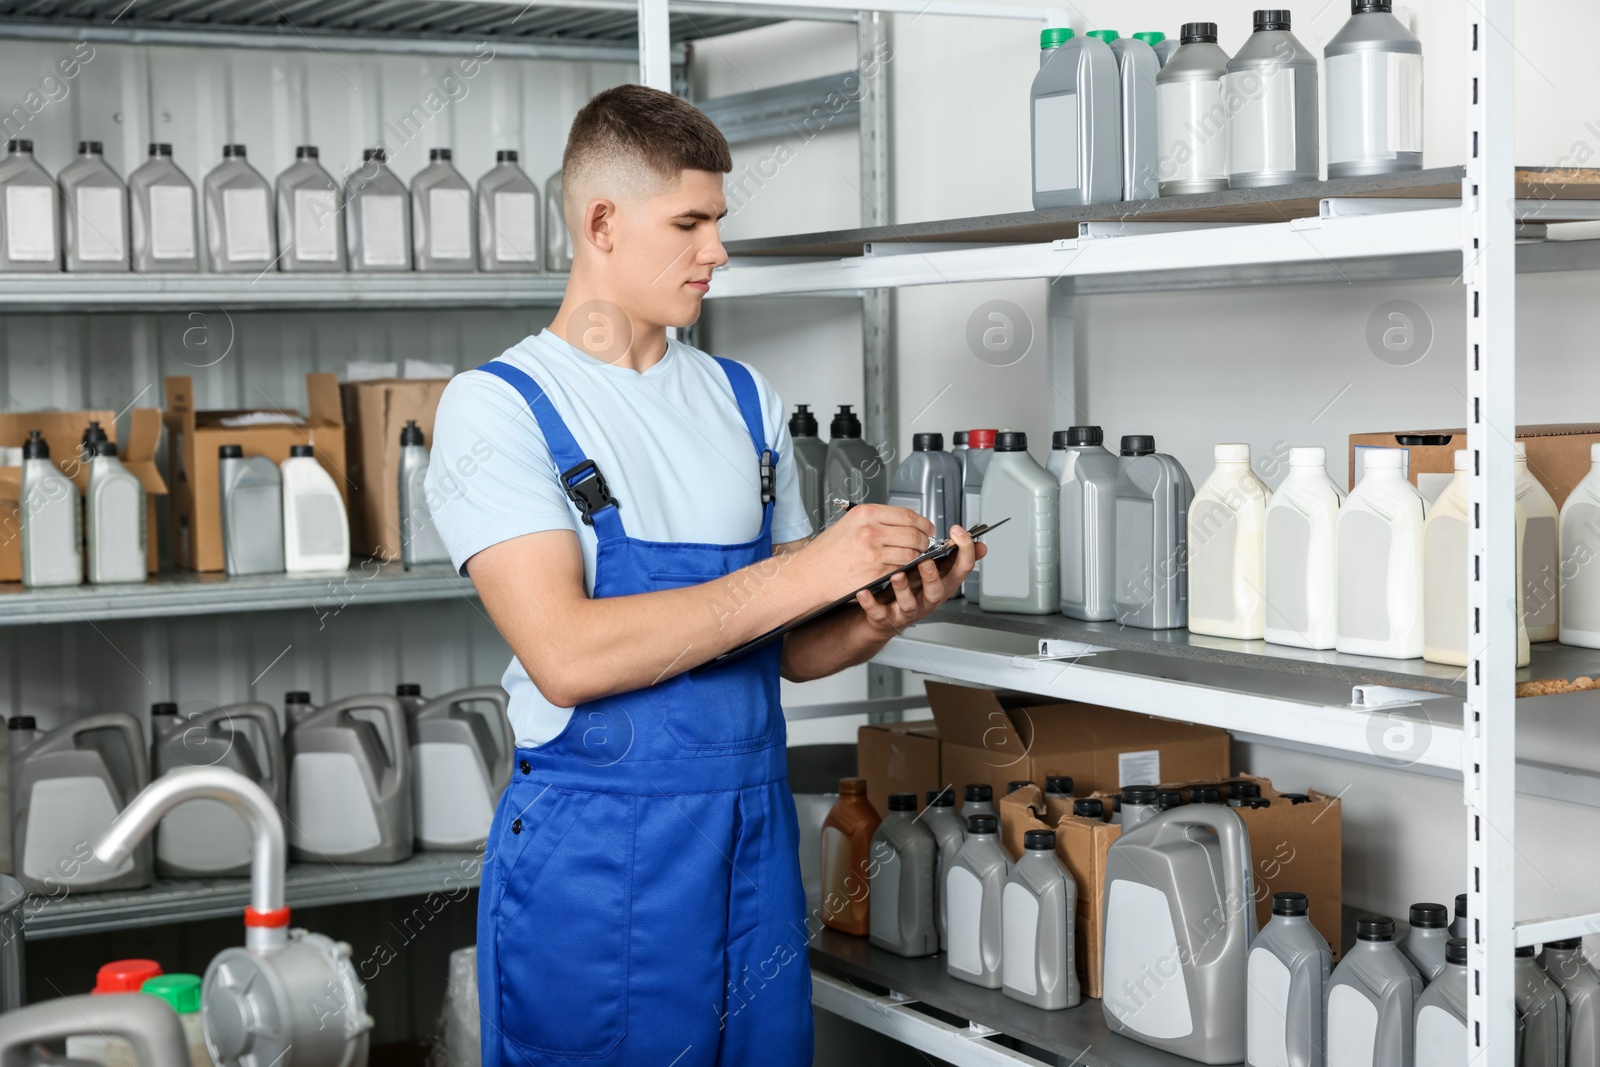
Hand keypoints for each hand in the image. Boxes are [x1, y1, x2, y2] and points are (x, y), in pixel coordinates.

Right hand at [794, 503, 935, 598]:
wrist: (810, 574)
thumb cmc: (825, 552)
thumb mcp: (848, 523)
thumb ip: (875, 520)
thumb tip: (902, 523)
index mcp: (865, 514)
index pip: (907, 514)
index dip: (923, 522)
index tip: (927, 527)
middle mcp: (870, 531)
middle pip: (913, 534)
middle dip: (923, 541)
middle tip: (924, 543)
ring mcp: (874, 554)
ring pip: (911, 553)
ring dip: (916, 557)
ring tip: (912, 557)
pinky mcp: (875, 574)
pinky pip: (900, 570)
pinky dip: (904, 570)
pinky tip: (901, 568)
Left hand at [853, 523, 985, 636]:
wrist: (884, 616)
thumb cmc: (909, 589)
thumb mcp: (934, 573)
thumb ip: (951, 558)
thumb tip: (978, 544)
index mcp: (941, 585)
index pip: (962, 570)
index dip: (965, 551)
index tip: (958, 532)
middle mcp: (926, 599)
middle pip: (937, 592)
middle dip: (933, 577)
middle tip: (927, 562)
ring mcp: (907, 611)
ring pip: (910, 605)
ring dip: (904, 590)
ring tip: (897, 575)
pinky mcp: (887, 618)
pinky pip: (879, 613)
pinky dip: (872, 604)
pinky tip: (864, 592)